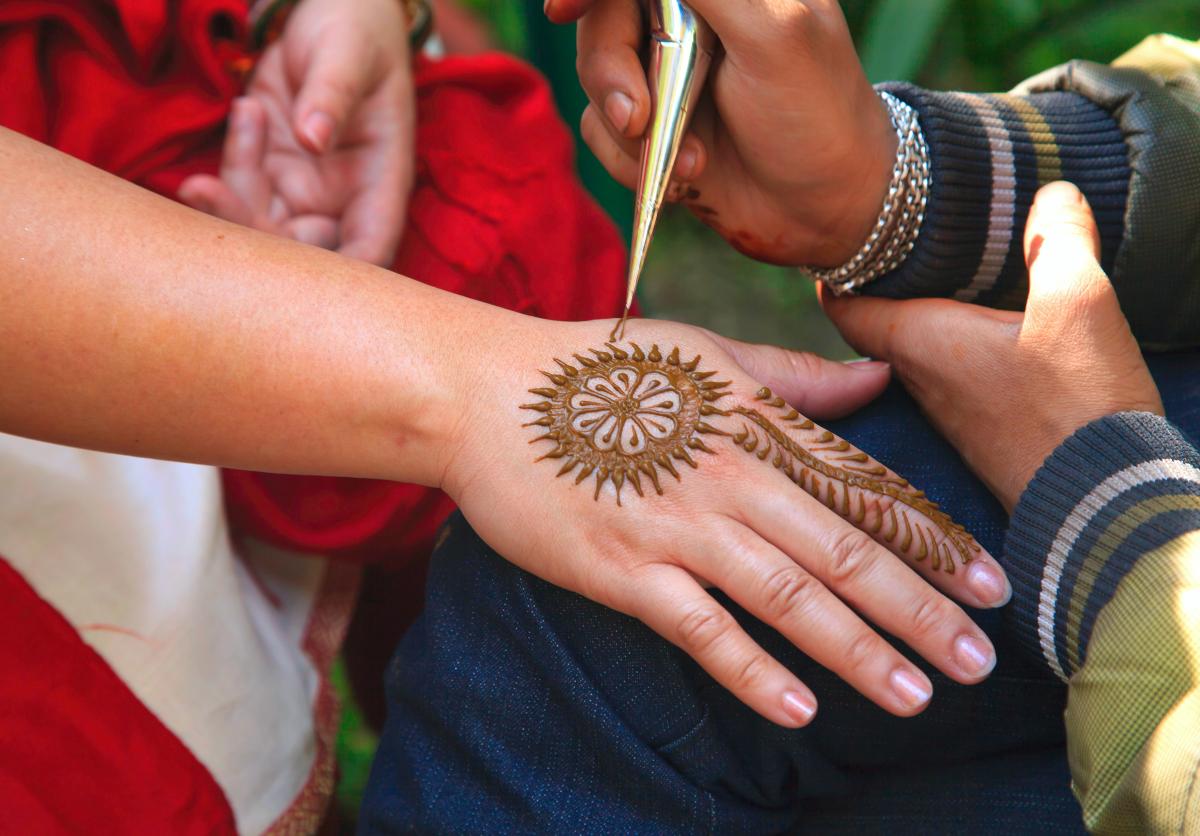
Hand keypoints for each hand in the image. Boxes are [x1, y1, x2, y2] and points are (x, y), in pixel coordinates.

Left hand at [179, 0, 414, 264]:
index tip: (287, 277)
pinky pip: (240, 189)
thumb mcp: (350, 52)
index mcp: (382, 181)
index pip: (369, 251)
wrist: (329, 4)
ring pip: (262, 228)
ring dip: (230, 196)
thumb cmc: (357, 27)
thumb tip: (314, 138)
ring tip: (246, 112)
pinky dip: (231, 160)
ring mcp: (304, 187)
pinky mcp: (269, 169)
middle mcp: (344, 198)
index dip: (337, 279)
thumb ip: (332, 93)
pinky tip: (248, 108)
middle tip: (205, 188)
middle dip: (252, 233)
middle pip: (303, 252)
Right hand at [442, 317, 1010, 726]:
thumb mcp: (702, 353)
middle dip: (920, 609)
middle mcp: (731, 477)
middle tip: (981, 662)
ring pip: (788, 595)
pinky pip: (701, 628)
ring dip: (858, 649)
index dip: (935, 541)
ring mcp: (678, 527)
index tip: (993, 587)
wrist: (490, 395)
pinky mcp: (624, 571)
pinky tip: (801, 708)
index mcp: (756, 422)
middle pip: (844, 551)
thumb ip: (793, 376)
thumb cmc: (599, 371)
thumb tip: (876, 375)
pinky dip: (753, 669)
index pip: (865, 489)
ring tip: (916, 695)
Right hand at [546, 0, 893, 266]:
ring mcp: (667, 73)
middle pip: (602, 20)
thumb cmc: (816, 115)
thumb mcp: (771, 32)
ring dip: (629, 130)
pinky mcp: (653, 126)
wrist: (827, 211)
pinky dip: (630, 161)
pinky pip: (601, 131)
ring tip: (692, 159)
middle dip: (611, 72)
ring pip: (594, 78)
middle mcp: (688, 18)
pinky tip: (684, 176)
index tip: (561, 9)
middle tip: (638, 117)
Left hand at [823, 182, 1163, 511]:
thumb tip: (1051, 192)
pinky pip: (953, 374)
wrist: (1102, 505)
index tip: (839, 234)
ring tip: (947, 270)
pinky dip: (960, 344)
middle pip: (876, 322)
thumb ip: (1059, 240)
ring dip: (924, 312)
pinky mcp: (982, 431)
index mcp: (918, 342)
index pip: (842, 303)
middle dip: (882, 281)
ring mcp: (948, 411)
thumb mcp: (1077, 304)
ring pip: (916, 349)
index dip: (835, 266)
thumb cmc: (1077, 407)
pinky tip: (995, 327)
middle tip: (898, 240)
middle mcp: (918, 379)